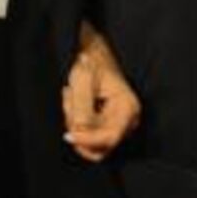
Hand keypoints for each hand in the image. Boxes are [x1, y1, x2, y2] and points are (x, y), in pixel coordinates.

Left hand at [62, 23, 140, 161]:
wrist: (94, 53)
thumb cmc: (92, 61)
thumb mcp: (84, 78)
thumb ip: (82, 106)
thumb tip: (78, 131)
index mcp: (128, 108)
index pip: (109, 137)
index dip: (87, 139)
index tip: (68, 135)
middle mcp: (128, 122)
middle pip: (99, 144)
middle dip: (79, 127)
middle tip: (69, 99)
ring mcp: (119, 127)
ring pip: (91, 144)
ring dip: (75, 123)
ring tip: (71, 96)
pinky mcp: (107, 128)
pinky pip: (88, 138)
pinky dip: (76, 123)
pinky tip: (74, 103)